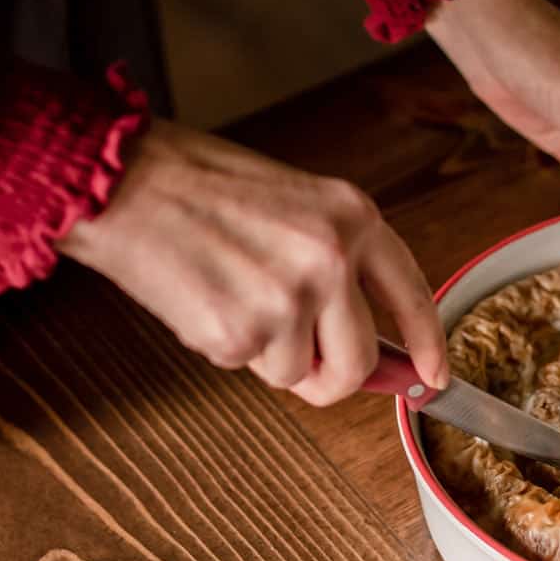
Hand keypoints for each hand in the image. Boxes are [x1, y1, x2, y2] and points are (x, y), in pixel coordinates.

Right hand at [60, 122, 446, 402]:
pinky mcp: (242, 332)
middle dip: (331, 377)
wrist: (127, 181)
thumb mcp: (296, 207)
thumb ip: (340, 269)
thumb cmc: (201, 186)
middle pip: (358, 362)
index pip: (411, 295)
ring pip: (299, 373)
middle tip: (300, 360)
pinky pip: (249, 369)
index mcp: (353, 217)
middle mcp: (331, 257)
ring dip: (267, 354)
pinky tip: (205, 299)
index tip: (432, 379)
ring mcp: (289, 298)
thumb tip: (373, 350)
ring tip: (232, 295)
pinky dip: (226, 348)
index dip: (427, 345)